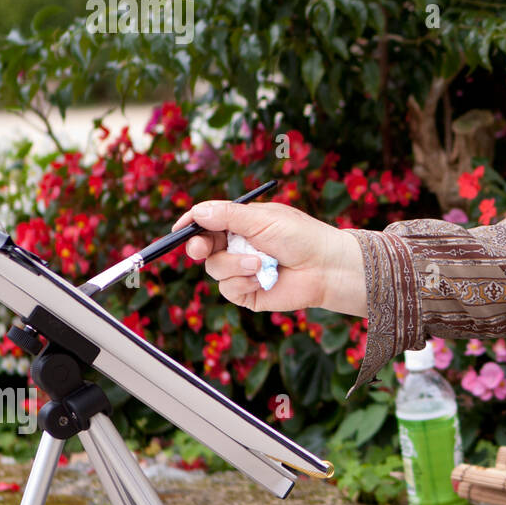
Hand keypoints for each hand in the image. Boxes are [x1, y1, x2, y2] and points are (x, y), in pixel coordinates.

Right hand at [171, 200, 362, 313]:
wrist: (325, 267)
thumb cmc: (301, 237)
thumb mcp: (263, 219)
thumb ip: (228, 216)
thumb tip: (196, 212)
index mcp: (240, 223)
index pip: (206, 222)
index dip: (190, 225)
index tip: (180, 227)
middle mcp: (237, 246)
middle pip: (201, 247)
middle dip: (198, 246)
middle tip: (200, 248)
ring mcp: (240, 270)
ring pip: (214, 269)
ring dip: (236, 265)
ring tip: (262, 263)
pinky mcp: (246, 292)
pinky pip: (228, 289)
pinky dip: (245, 282)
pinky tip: (265, 279)